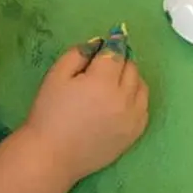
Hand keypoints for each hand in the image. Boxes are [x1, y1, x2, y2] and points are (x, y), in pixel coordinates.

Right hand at [22, 38, 148, 183]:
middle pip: (131, 68)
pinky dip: (135, 98)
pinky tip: (120, 101)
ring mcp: (132, 118)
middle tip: (105, 64)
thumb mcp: (56, 75)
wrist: (52, 156)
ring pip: (141, 86)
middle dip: (120, 61)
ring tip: (112, 83)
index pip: (117, 53)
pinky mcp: (135, 133)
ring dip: (130, 78)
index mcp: (102, 82)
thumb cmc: (49, 114)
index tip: (113, 37)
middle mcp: (123, 98)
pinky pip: (144, 107)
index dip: (113, 43)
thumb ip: (78, 53)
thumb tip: (99, 43)